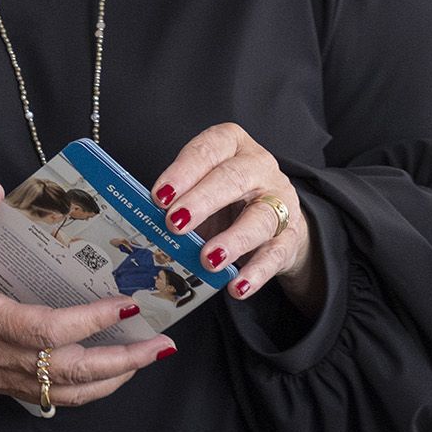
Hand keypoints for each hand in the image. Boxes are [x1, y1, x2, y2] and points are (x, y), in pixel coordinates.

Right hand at [0, 184, 174, 408]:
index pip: (47, 331)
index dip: (90, 322)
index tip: (125, 305)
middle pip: (68, 372)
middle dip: (120, 361)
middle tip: (160, 343)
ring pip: (64, 392)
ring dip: (111, 379)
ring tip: (147, 357)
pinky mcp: (0, 382)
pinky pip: (50, 395)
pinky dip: (87, 388)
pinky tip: (111, 371)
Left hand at [152, 122, 322, 317]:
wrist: (274, 219)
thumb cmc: (226, 199)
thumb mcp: (201, 189)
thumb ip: (178, 200)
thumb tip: (142, 222)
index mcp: (233, 145)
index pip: (209, 150)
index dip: (183, 171)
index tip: (160, 195)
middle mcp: (260, 167)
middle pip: (233, 179)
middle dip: (202, 201)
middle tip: (174, 223)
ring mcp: (279, 201)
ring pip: (260, 217)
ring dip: (233, 239)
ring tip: (208, 259)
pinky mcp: (289, 236)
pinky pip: (274, 254)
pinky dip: (255, 273)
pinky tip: (236, 286)